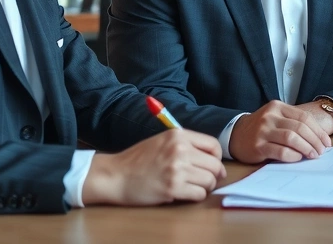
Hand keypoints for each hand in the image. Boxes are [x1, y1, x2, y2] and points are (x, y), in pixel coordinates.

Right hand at [82, 129, 224, 205]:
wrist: (116, 175)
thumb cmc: (138, 159)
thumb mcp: (162, 140)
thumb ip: (186, 145)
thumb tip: (212, 158)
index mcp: (178, 135)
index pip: (213, 145)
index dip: (217, 158)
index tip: (213, 166)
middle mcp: (180, 150)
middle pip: (214, 165)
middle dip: (213, 175)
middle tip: (206, 180)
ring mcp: (176, 169)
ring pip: (209, 181)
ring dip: (205, 187)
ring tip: (194, 187)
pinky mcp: (172, 188)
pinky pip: (199, 194)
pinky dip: (196, 196)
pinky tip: (186, 194)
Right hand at [229, 100, 332, 163]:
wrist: (235, 134)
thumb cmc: (262, 128)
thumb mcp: (276, 118)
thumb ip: (293, 123)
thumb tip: (319, 138)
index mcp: (277, 107)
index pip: (304, 118)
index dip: (318, 131)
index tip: (326, 142)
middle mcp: (270, 116)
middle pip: (300, 128)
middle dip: (314, 141)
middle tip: (321, 151)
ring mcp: (263, 130)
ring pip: (291, 138)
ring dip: (306, 148)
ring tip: (313, 155)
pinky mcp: (257, 146)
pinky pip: (280, 151)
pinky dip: (292, 155)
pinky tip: (298, 158)